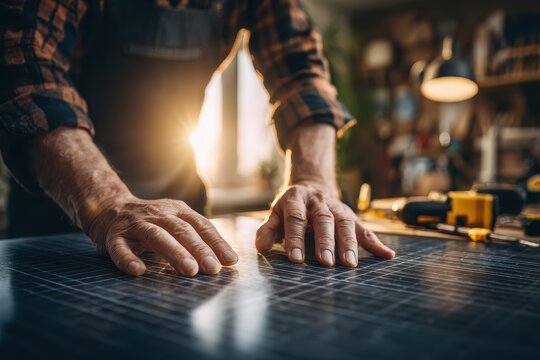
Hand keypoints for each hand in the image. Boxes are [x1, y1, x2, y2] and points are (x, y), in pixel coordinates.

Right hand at [85, 196, 237, 276]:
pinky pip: (120, 248)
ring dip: (174, 253)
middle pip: (182, 230)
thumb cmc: (152, 223)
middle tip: (212, 269)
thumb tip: (223, 263)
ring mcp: (135, 224)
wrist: (109, 209)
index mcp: (177, 211)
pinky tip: (138, 271)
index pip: (201, 225)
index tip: (230, 261)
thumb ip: (196, 239)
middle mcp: (158, 214)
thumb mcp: (175, 224)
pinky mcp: (114, 236)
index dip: (216, 242)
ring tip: (189, 270)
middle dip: (199, 249)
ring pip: (156, 236)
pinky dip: (128, 259)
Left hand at [256, 184, 394, 266]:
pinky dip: (376, 243)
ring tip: (350, 264)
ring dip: (349, 243)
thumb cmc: (290, 208)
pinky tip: (387, 255)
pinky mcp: (351, 216)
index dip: (295, 238)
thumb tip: (260, 248)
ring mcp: (337, 207)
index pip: (296, 219)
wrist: (311, 187)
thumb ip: (268, 230)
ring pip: (345, 223)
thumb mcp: (275, 214)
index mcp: (296, 199)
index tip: (296, 259)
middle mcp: (318, 202)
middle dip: (326, 242)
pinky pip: (364, 229)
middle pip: (324, 220)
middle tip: (326, 262)